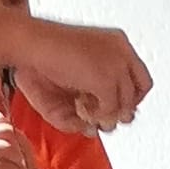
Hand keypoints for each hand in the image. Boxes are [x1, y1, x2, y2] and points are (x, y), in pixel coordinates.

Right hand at [8, 20, 151, 128]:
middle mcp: (121, 50)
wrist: (28, 44)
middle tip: (103, 115)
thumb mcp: (73, 79)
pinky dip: (96, 115)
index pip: (139, 75)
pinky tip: (80, 106)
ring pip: (126, 104)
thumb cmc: (43, 55)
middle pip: (141, 90)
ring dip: (107, 114)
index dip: (129, 96)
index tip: (115, 106)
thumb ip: (92, 98)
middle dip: (122, 108)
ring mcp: (116, 64)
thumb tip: (96, 125)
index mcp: (116, 42)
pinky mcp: (106, 79)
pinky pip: (111, 110)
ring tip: (85, 107)